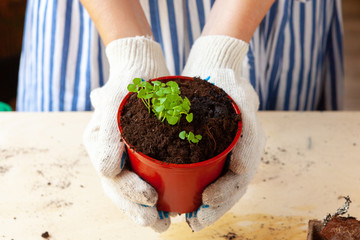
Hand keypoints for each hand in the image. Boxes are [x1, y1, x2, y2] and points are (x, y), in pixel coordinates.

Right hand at [83, 37, 170, 231]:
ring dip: (148, 209)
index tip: (151, 202)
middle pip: (122, 192)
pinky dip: (160, 191)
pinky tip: (174, 201)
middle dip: (139, 211)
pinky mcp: (145, 149)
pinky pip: (149, 176)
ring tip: (166, 222)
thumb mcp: (114, 105)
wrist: (142, 65)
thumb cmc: (127, 84)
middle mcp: (112, 154)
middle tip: (160, 225)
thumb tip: (106, 173)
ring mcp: (127, 152)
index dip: (130, 197)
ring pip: (135, 188)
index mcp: (100, 147)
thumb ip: (107, 138)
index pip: (112, 182)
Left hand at [182, 36, 265, 230]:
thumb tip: (243, 171)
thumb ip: (246, 132)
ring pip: (221, 185)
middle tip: (196, 221)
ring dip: (208, 206)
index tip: (205, 201)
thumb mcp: (239, 98)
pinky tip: (187, 199)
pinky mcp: (213, 147)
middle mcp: (240, 150)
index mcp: (248, 142)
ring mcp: (227, 150)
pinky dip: (200, 189)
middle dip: (216, 208)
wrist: (215, 66)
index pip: (240, 177)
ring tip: (191, 219)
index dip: (225, 194)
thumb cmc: (226, 81)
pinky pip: (211, 174)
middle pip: (231, 188)